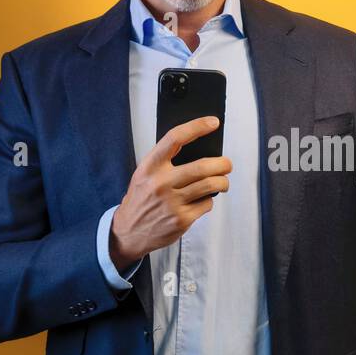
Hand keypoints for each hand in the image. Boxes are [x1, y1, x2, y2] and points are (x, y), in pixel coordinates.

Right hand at [108, 116, 231, 265]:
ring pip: (211, 185)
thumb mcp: (145, 173)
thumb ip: (165, 161)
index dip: (197, 126)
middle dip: (223, 164)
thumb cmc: (141, 199)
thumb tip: (200, 149)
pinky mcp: (181, 219)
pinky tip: (200, 201)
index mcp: (150, 166)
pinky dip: (208, 201)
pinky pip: (207, 204)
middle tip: (227, 164)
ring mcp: (172, 202)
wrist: (128, 231)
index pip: (176, 138)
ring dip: (223, 182)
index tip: (213, 123)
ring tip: (222, 181)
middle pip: (203, 167)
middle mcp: (161, 183)